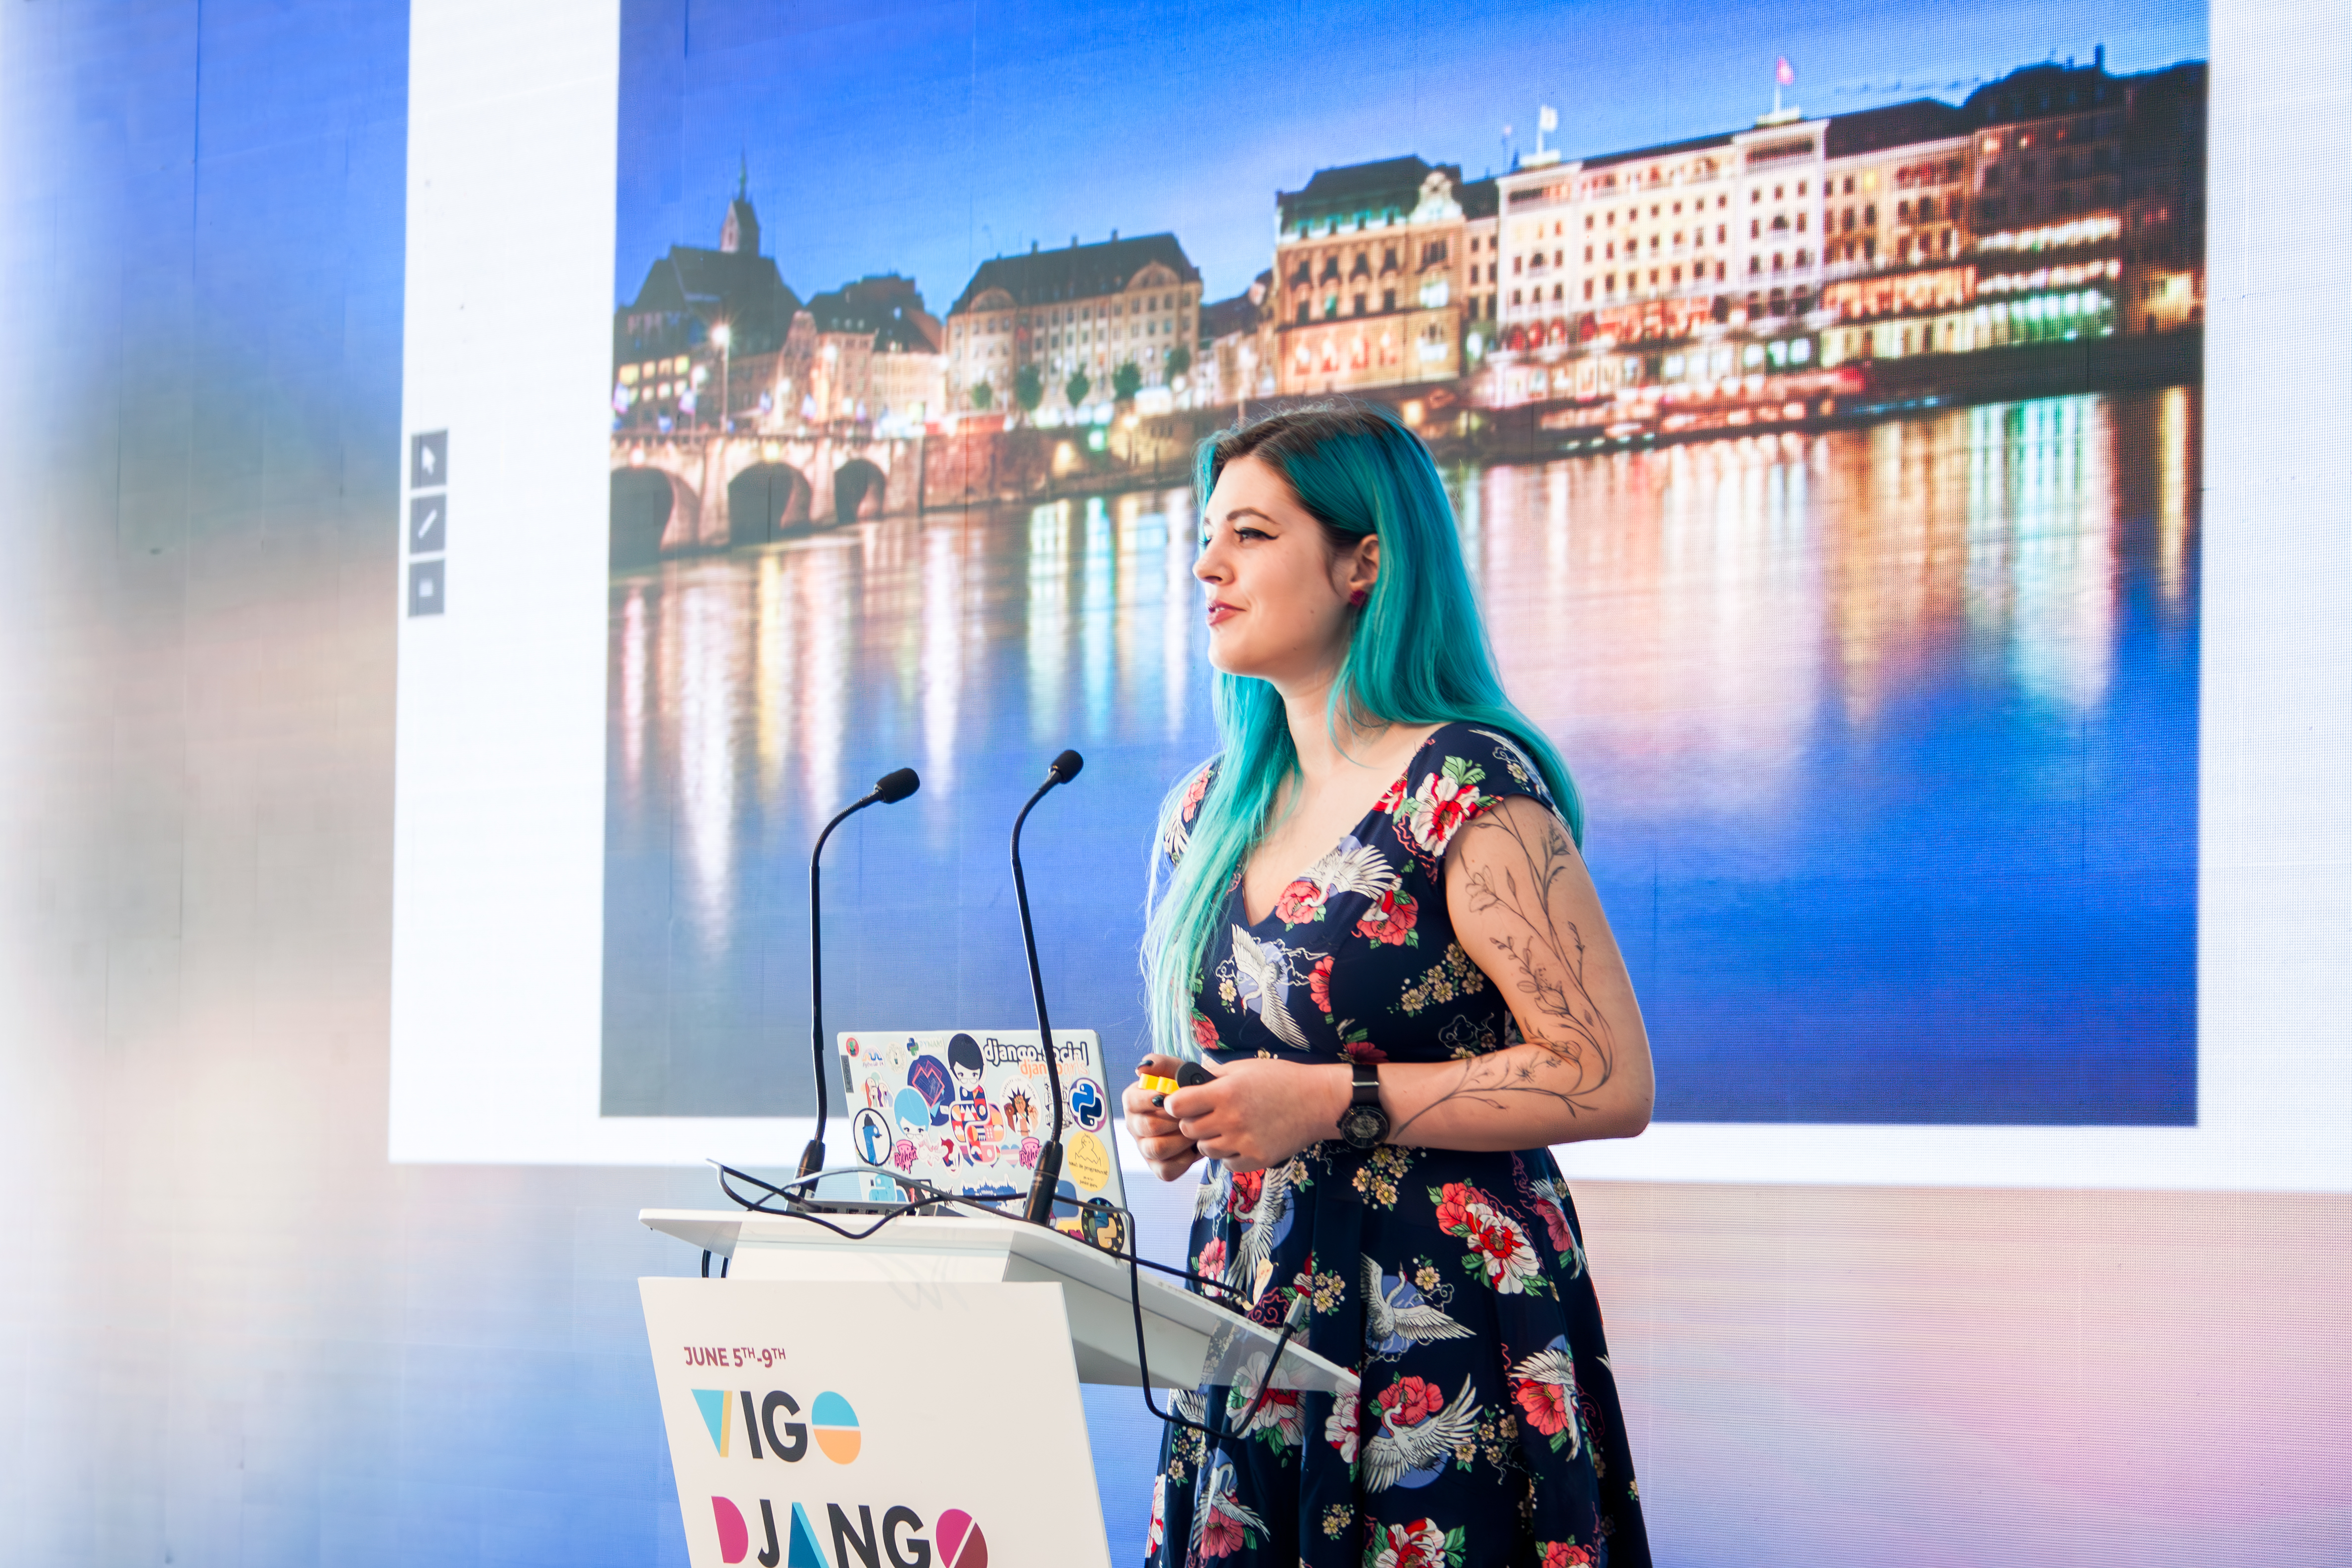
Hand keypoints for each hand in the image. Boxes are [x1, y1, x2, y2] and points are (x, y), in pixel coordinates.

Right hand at [1124, 1054, 1200, 1182]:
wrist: (1206, 1111)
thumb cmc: (1187, 1090)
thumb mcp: (1177, 1070)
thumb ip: (1161, 1063)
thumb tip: (1142, 1069)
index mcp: (1132, 1101)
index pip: (1133, 1101)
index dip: (1151, 1098)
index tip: (1170, 1095)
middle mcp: (1134, 1126)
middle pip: (1148, 1126)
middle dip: (1174, 1119)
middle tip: (1192, 1113)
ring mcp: (1144, 1149)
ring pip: (1157, 1148)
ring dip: (1180, 1139)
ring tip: (1194, 1129)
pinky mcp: (1158, 1167)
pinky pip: (1167, 1170)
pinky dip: (1184, 1160)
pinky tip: (1192, 1147)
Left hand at [1164, 1055, 1349, 1172]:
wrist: (1317, 1101)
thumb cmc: (1281, 1079)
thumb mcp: (1244, 1068)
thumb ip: (1214, 1076)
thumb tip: (1186, 1082)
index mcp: (1225, 1092)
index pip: (1177, 1105)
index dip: (1176, 1104)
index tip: (1182, 1103)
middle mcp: (1231, 1119)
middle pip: (1188, 1129)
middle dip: (1193, 1122)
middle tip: (1208, 1115)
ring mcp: (1244, 1142)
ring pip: (1205, 1149)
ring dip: (1210, 1139)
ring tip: (1228, 1127)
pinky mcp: (1257, 1159)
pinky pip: (1226, 1163)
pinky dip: (1229, 1154)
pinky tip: (1242, 1140)